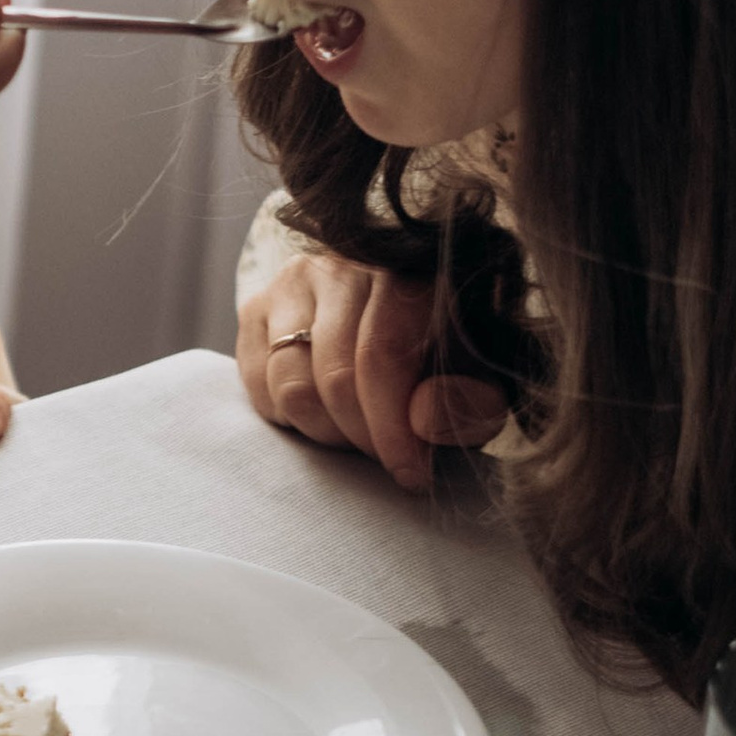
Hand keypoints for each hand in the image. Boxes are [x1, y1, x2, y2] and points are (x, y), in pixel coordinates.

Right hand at [237, 249, 506, 491]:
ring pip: (292, 386)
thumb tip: (422, 418)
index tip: (411, 473)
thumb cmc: (444, 356)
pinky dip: (292, 418)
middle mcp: (345, 262)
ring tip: (357, 433)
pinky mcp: (257, 306)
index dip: (394, 426)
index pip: (384, 353)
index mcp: (410, 268)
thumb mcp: (477, 383)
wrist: (396, 319)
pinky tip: (324, 411)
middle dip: (364, 436)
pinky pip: (260, 385)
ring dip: (327, 431)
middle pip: (337, 376)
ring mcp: (294, 281)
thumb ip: (469, 403)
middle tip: (386, 457)